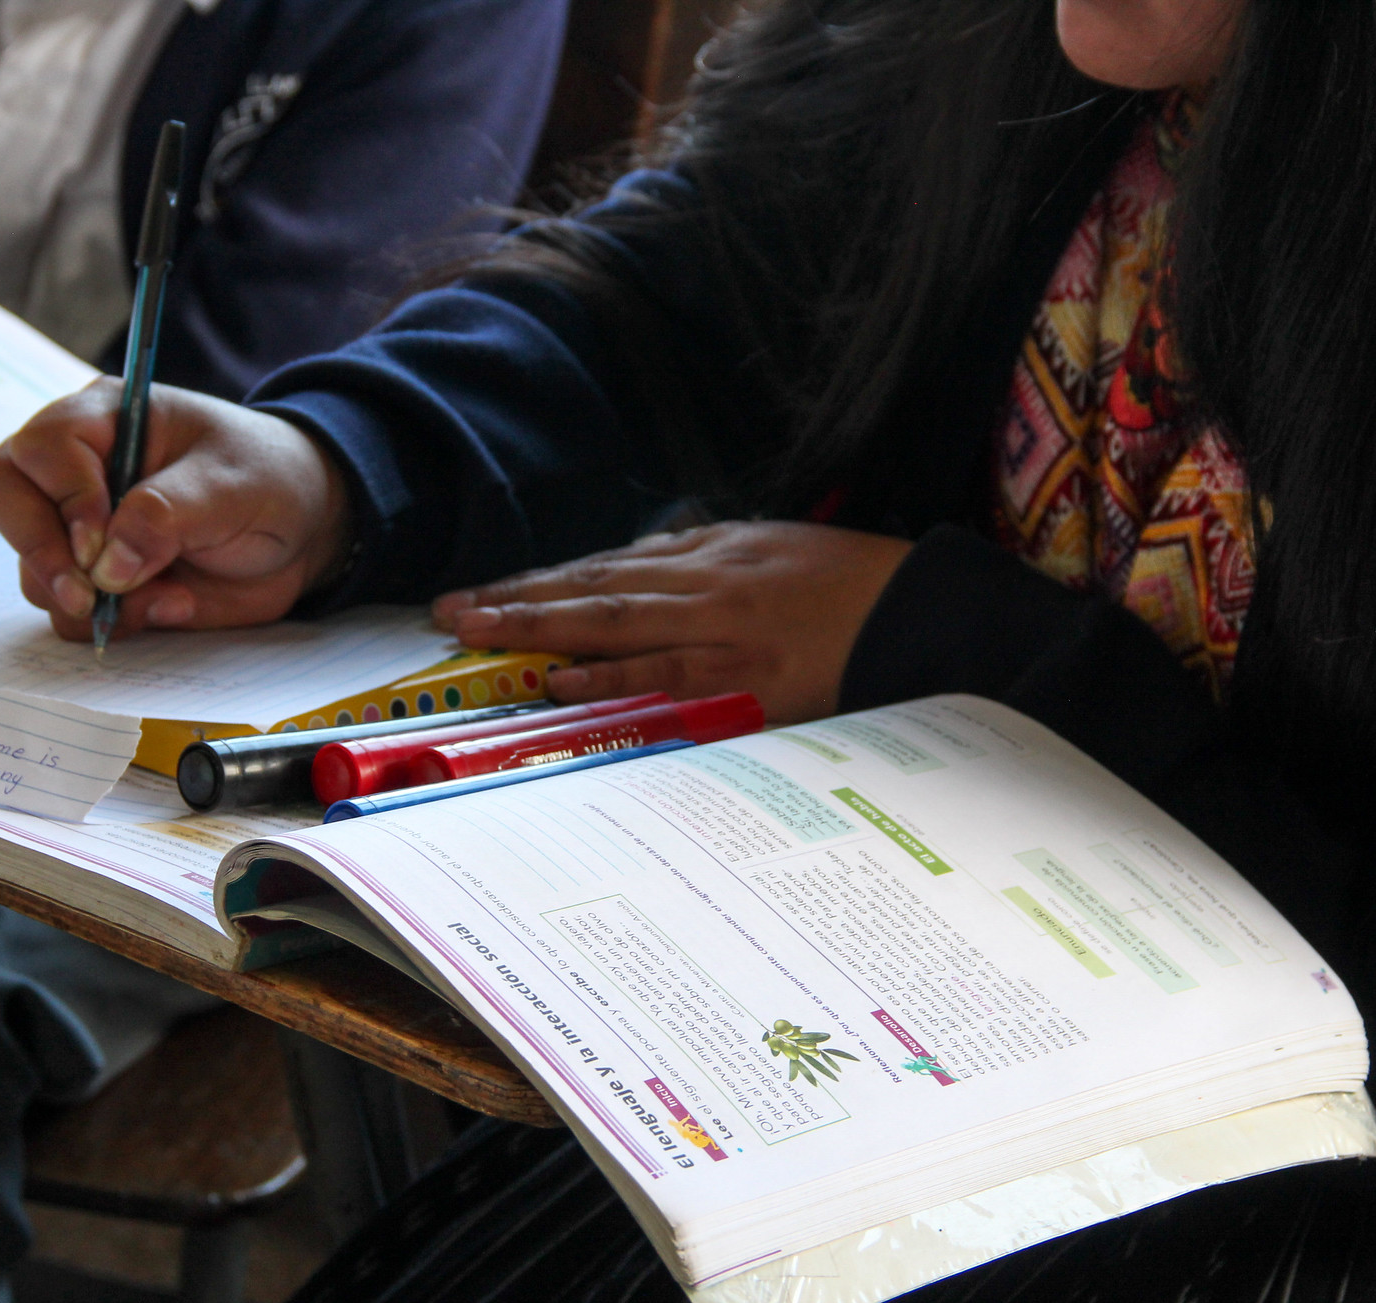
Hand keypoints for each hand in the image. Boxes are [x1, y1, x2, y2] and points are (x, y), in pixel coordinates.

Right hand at [0, 380, 350, 641]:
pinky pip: (69, 612)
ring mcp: (80, 528)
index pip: (42, 448)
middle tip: (90, 595)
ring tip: (170, 596)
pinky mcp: (98, 580)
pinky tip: (173, 606)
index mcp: (106, 418)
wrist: (304, 529)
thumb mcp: (231, 486)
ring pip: (33, 570)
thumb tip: (106, 565)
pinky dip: (113, 622)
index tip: (102, 545)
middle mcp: (75, 470)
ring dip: (92, 599)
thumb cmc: (267, 480)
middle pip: (4, 498)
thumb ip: (167, 515)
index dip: (65, 499)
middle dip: (42, 553)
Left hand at [431, 521, 912, 724]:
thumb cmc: (860, 587)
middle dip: (517, 598)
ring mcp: (723, 625)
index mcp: (717, 550)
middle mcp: (708, 579)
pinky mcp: (746, 671)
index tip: (489, 591)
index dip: (545, 580)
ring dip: (539, 627)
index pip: (611, 565)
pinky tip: (560, 679)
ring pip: (613, 621)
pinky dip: (609, 677)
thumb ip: (715, 563)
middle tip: (450, 610)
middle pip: (593, 586)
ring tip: (477, 634)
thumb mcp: (781, 553)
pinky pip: (665, 675)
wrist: (926, 612)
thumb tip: (654, 568)